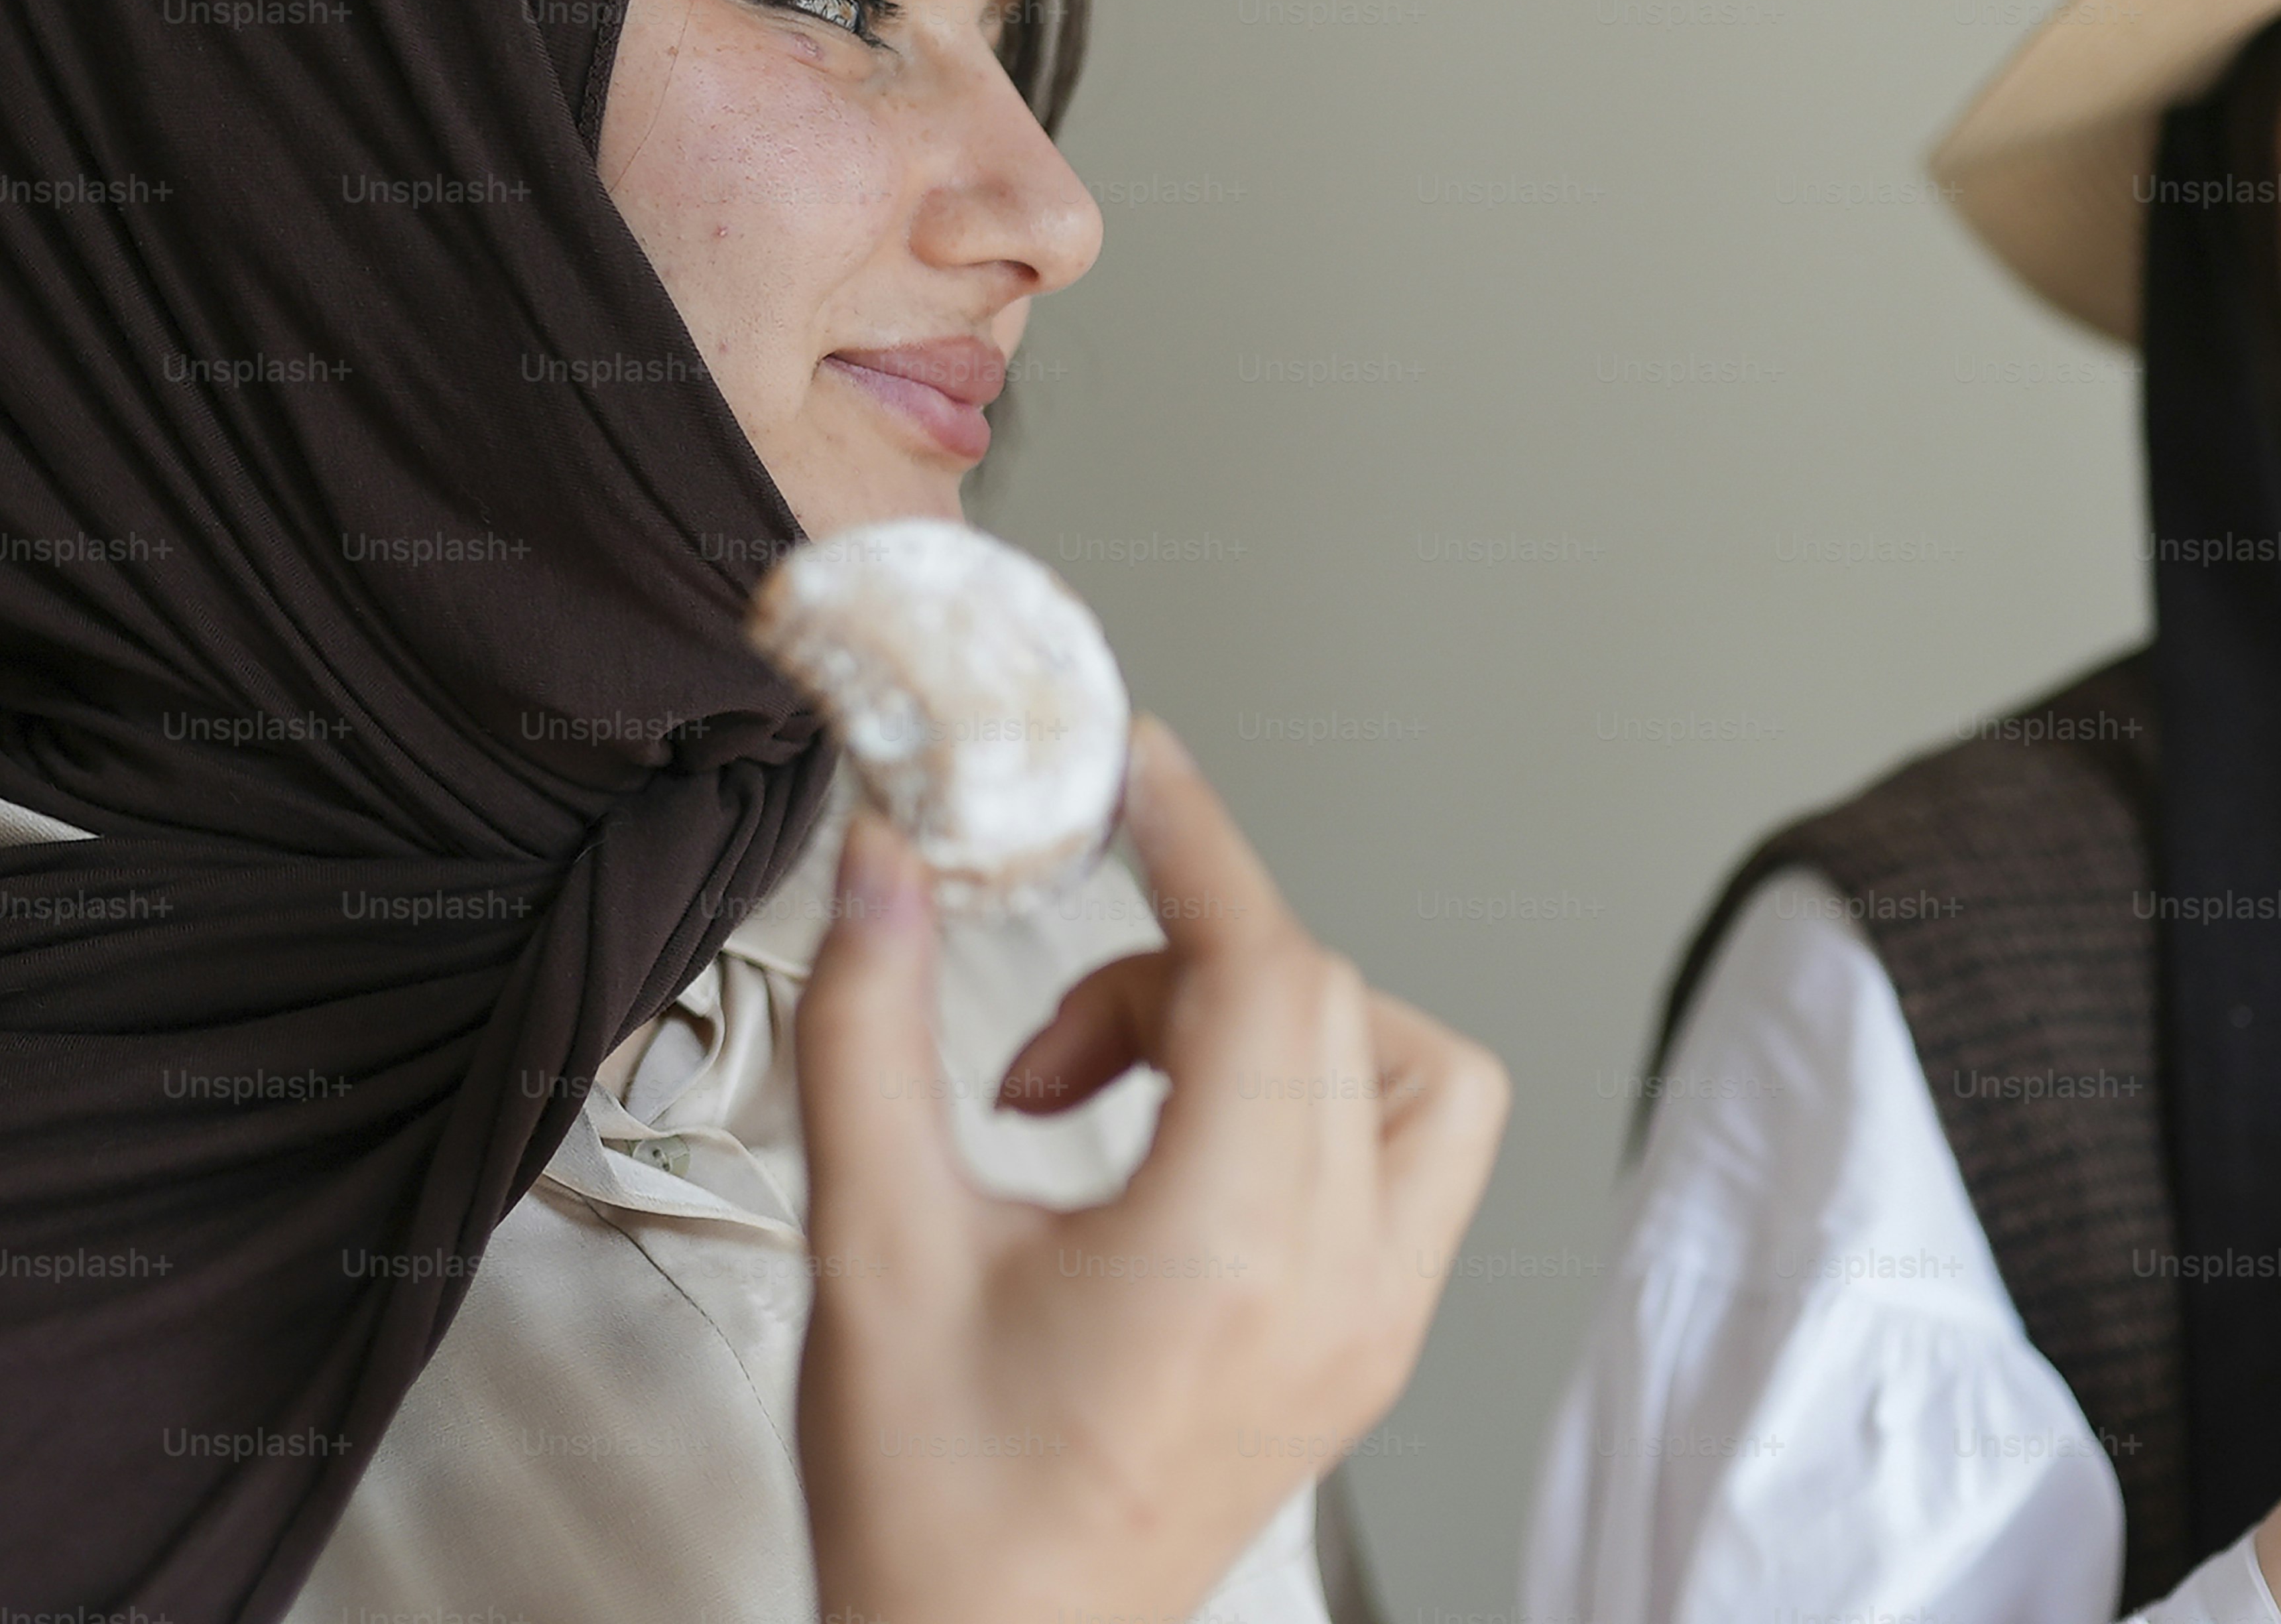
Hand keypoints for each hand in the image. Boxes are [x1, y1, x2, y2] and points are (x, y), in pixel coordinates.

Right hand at [793, 716, 1508, 1623]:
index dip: (1201, 844)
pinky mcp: (1370, 1348)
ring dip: (1278, 1027)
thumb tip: (880, 869)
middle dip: (1182, 967)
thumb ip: (868, 1031)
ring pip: (1413, 1071)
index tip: (1139, 772)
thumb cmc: (935, 1509)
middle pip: (1331, 1002)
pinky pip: (1404, 1157)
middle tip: (1046, 1043)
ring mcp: (1374, 1325)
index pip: (1270, 972)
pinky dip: (1307, 1103)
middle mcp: (1340, 1288)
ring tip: (1126, 1093)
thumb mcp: (867, 1248)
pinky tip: (1173, 1150)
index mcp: (1228, 1259)